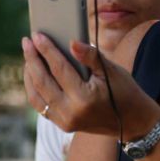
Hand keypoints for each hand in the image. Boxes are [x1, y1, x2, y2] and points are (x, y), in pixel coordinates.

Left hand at [22, 34, 158, 138]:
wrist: (133, 121)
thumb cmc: (124, 92)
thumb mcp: (112, 71)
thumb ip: (91, 56)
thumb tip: (72, 42)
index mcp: (84, 98)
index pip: (59, 69)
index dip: (46, 50)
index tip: (37, 36)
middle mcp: (71, 112)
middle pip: (42, 82)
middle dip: (32, 59)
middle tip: (26, 42)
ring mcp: (65, 121)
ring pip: (36, 96)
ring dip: (29, 74)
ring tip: (28, 56)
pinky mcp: (63, 125)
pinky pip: (41, 106)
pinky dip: (34, 89)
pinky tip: (33, 74)